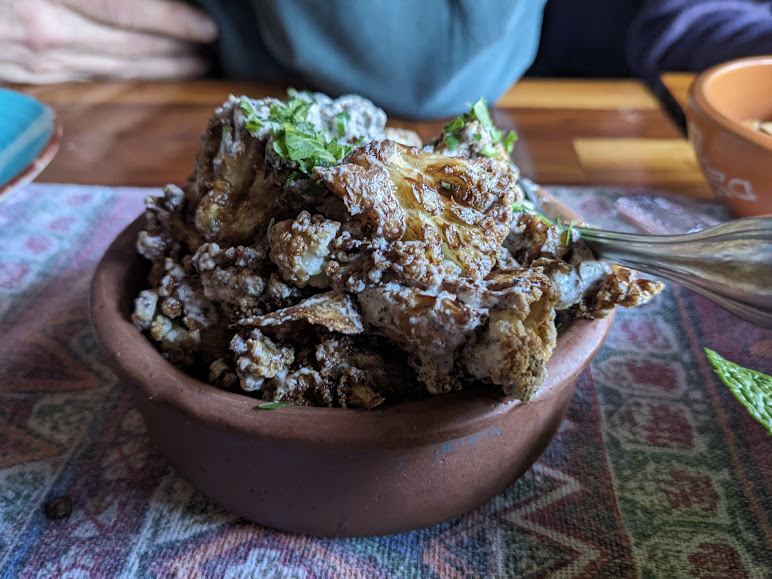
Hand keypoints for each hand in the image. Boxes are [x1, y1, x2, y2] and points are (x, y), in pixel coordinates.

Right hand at [0, 0, 218, 82]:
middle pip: (130, 50)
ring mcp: (35, 59)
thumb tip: (137, 0)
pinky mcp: (29, 76)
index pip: (125, 8)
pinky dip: (127, 80)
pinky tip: (148, 76)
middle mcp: (43, 30)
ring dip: (162, 72)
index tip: (206, 27)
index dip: (172, 20)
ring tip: (193, 66)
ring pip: (115, 73)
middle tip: (210, 52)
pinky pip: (90, 82)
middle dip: (178, 53)